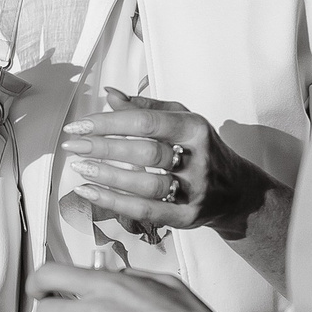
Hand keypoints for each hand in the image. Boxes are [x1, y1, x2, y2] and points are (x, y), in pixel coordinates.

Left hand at [60, 89, 274, 236]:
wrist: (237, 192)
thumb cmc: (202, 150)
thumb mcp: (183, 120)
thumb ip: (147, 107)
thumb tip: (110, 94)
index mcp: (195, 128)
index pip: (147, 122)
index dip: (110, 122)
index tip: (81, 125)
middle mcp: (198, 159)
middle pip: (145, 153)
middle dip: (104, 148)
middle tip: (73, 145)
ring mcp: (193, 191)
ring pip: (145, 185)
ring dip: (107, 177)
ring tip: (79, 168)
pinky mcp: (186, 217)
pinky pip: (145, 211)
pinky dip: (113, 202)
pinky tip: (89, 193)